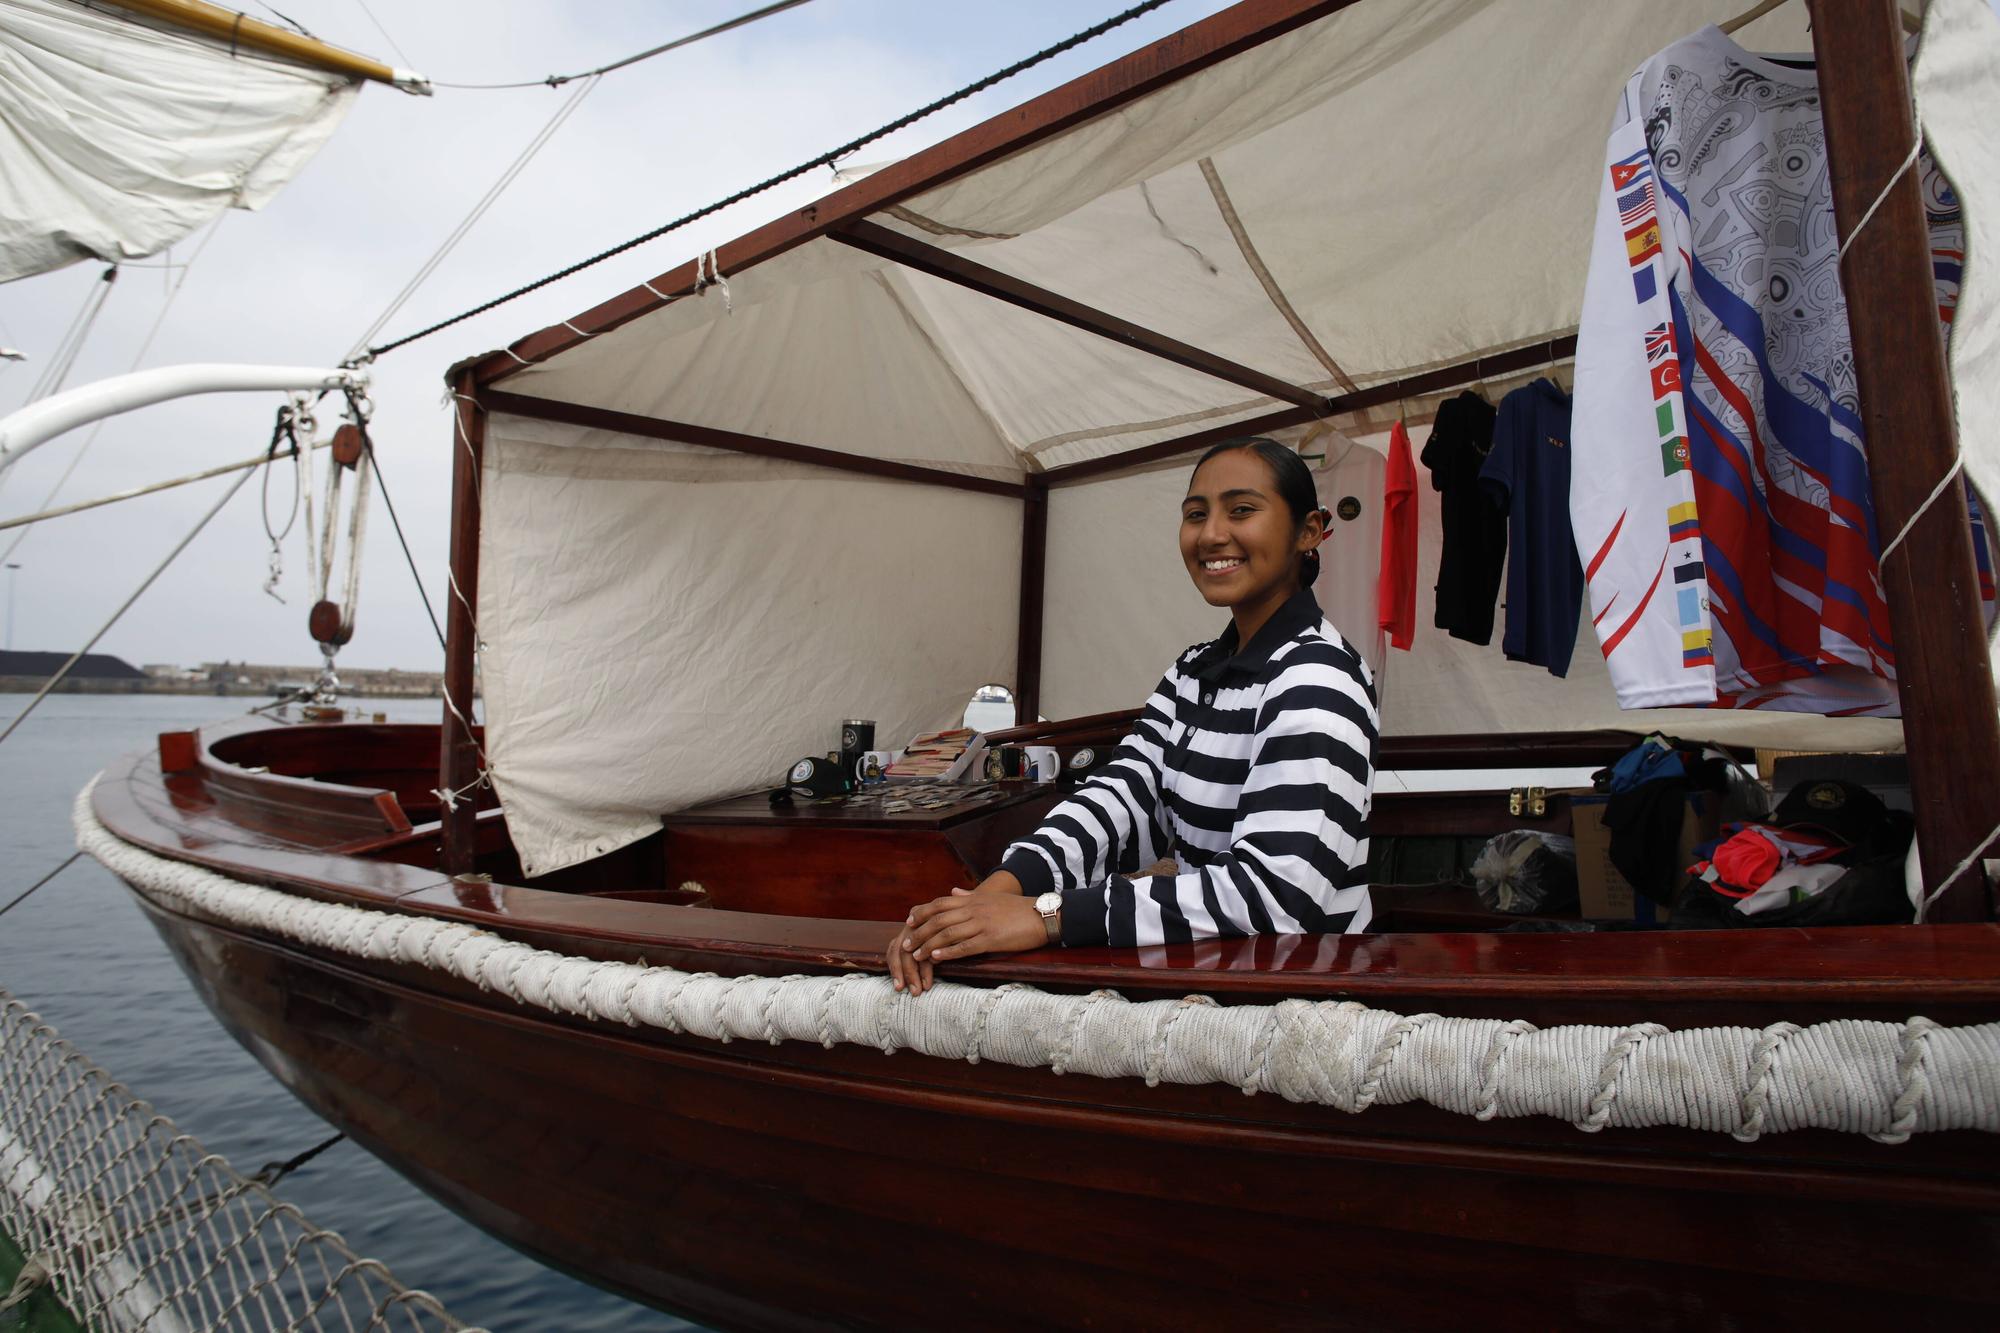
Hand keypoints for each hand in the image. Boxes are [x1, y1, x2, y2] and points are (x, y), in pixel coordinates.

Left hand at [886, 871, 1026, 996]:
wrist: (1042, 915)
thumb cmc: (1017, 908)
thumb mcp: (992, 898)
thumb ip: (970, 896)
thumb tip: (954, 892)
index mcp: (974, 900)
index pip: (940, 904)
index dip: (922, 912)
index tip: (909, 921)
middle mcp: (974, 909)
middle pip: (939, 919)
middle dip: (920, 932)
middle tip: (906, 944)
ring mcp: (982, 924)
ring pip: (948, 934)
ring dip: (929, 945)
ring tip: (917, 955)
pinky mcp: (991, 939)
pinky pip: (965, 946)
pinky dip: (948, 952)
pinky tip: (937, 958)